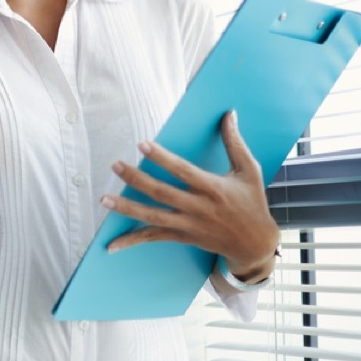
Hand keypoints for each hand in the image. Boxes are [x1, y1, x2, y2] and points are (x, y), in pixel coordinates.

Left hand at [100, 110, 280, 282]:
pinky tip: (111, 246)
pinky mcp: (183, 237)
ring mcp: (189, 225)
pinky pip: (154, 238)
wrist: (255, 244)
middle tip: (115, 165)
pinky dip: (132, 241)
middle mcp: (198, 208)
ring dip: (127, 208)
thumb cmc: (253, 202)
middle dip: (136, 179)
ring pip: (153, 217)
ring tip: (104, 199)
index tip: (142, 144)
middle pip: (162, 193)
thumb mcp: (249, 171)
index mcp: (213, 188)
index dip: (162, 158)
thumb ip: (235, 142)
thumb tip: (229, 114)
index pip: (183, 171)